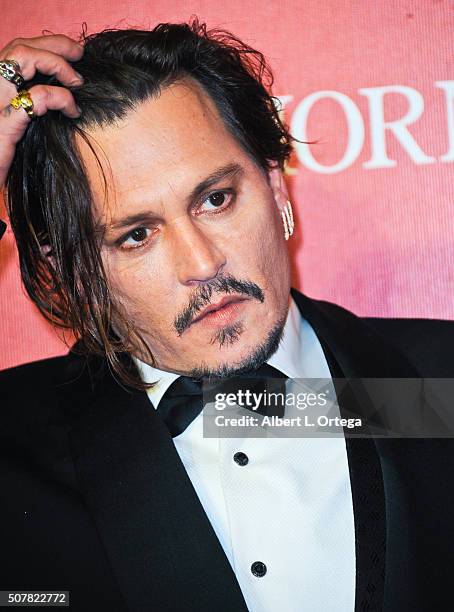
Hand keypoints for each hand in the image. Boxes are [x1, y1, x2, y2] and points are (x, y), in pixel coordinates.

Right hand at [0, 34, 82, 189]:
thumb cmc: (0, 157)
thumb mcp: (15, 127)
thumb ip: (29, 106)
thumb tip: (62, 93)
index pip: (14, 50)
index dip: (44, 44)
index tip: (71, 52)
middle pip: (20, 47)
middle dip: (55, 44)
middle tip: (80, 54)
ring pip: (24, 58)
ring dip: (57, 64)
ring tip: (77, 81)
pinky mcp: (3, 124)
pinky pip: (36, 98)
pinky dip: (61, 98)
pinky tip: (73, 110)